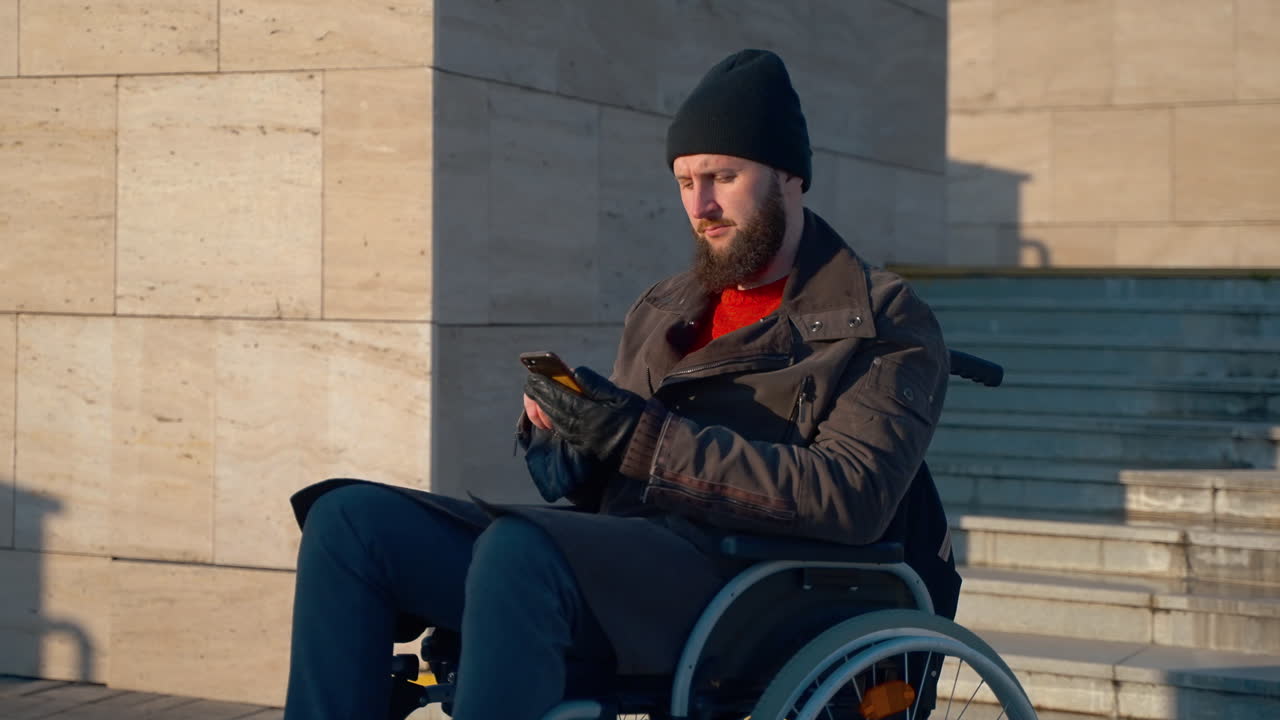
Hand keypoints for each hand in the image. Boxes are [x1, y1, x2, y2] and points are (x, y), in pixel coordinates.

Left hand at [523, 366, 646, 466]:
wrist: (646, 449)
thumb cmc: (636, 418)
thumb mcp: (619, 395)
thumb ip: (595, 384)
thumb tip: (575, 372)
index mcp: (586, 412)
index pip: (556, 395)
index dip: (542, 385)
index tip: (533, 376)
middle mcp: (578, 427)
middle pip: (550, 409)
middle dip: (537, 397)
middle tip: (531, 385)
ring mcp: (579, 439)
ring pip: (553, 421)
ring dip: (543, 409)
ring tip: (538, 399)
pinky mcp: (583, 447)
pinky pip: (562, 431)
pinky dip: (553, 421)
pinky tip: (552, 416)